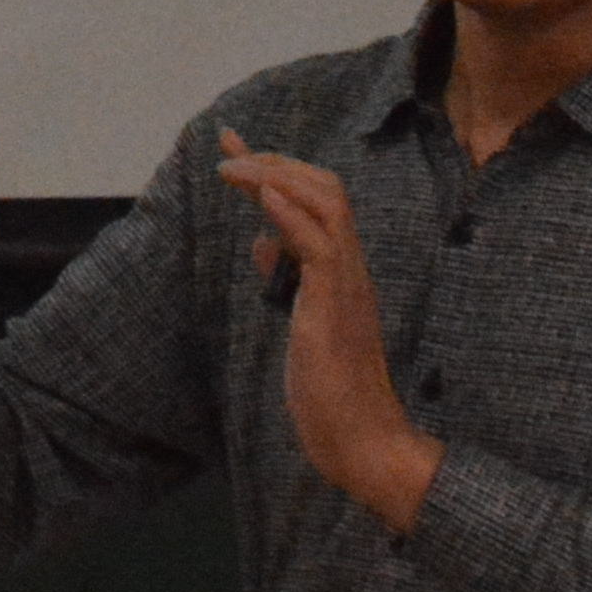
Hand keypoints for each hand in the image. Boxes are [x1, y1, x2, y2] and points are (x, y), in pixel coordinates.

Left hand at [214, 129, 443, 533]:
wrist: (364, 442)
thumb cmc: (332, 392)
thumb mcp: (300, 323)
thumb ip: (287, 279)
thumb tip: (262, 242)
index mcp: (340, 271)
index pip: (316, 201)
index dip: (274, 169)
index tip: (232, 149)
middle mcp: (349, 268)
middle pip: (325, 188)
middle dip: (274, 161)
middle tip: (227, 151)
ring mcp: (347, 285)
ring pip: (327, 205)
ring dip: (276, 177)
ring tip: (233, 167)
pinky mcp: (336, 309)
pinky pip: (319, 250)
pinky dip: (290, 218)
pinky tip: (262, 199)